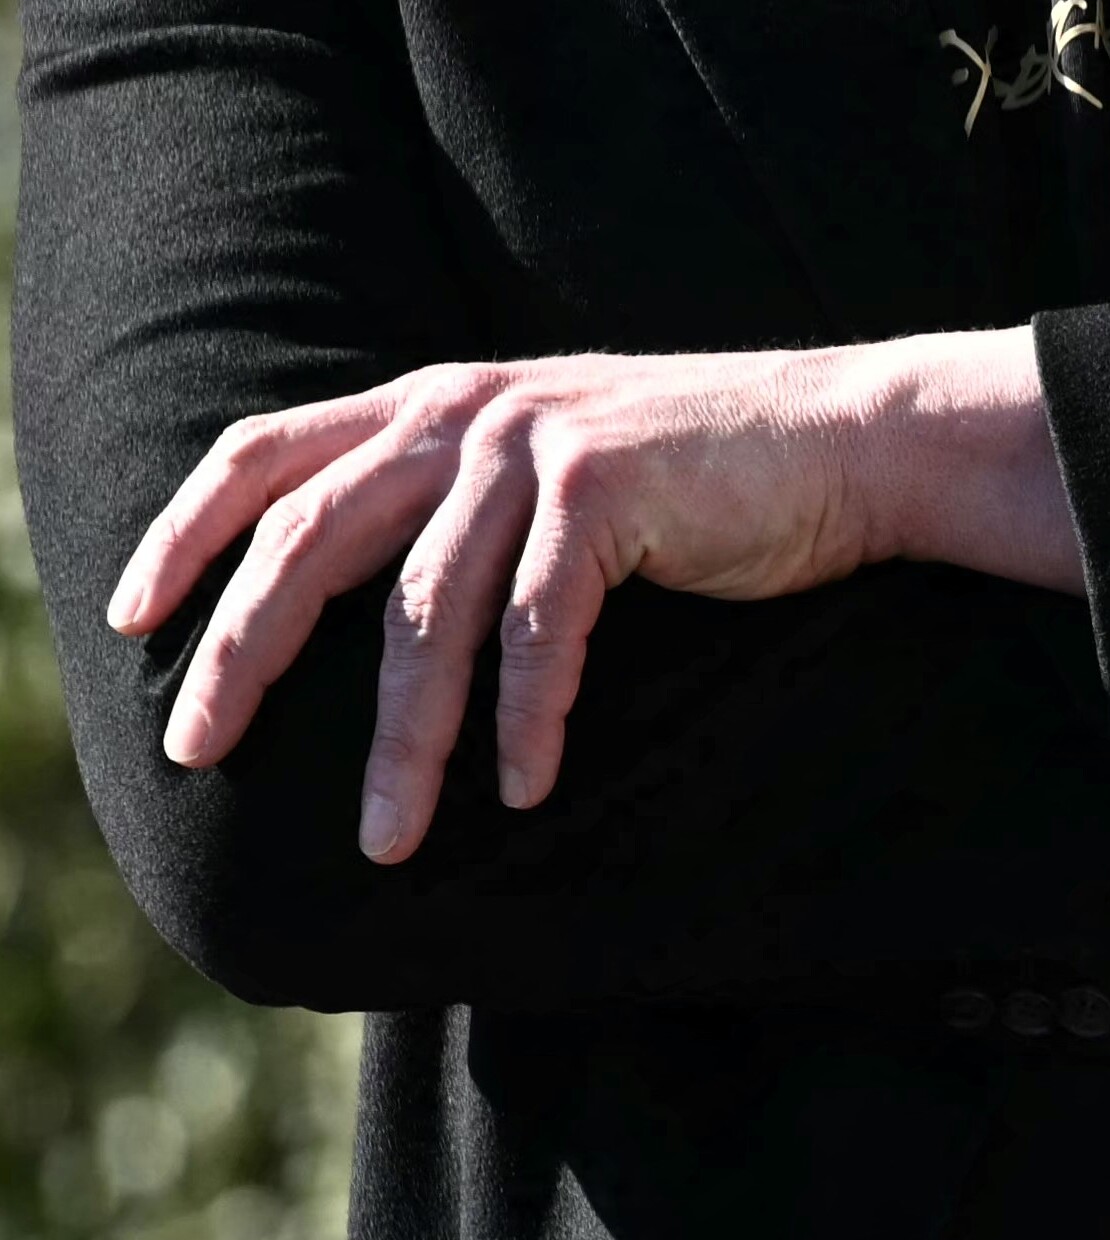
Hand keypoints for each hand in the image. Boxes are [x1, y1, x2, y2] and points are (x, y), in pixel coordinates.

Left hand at [111, 328, 1080, 861]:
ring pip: (425, 616)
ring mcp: (534, 448)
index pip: (264, 453)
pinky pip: (539, 631)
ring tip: (386, 837)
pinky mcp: (607, 491)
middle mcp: (464, 413)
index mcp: (434, 402)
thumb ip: (451, 501)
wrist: (850, 437)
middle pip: (307, 539)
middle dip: (243, 655)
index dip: (184, 532)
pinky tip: (525, 787)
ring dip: (403, 741)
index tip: (130, 618)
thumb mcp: (547, 466)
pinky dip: (527, 719)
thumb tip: (358, 601)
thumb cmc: (699, 475)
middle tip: (201, 747)